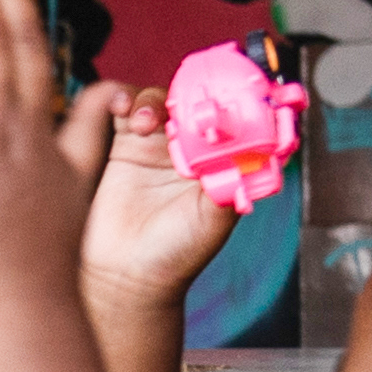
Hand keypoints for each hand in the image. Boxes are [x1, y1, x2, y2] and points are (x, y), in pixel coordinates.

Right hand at [81, 107, 244, 318]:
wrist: (125, 276)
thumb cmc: (176, 254)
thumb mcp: (215, 218)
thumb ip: (231, 180)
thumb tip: (250, 149)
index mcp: (215, 162)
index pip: (223, 117)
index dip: (219, 101)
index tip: (212, 96)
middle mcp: (186, 150)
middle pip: (187, 101)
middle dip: (182, 95)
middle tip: (174, 107)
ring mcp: (153, 146)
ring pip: (155, 100)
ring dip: (150, 100)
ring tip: (143, 122)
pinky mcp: (122, 147)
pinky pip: (122, 110)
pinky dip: (122, 99)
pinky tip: (122, 109)